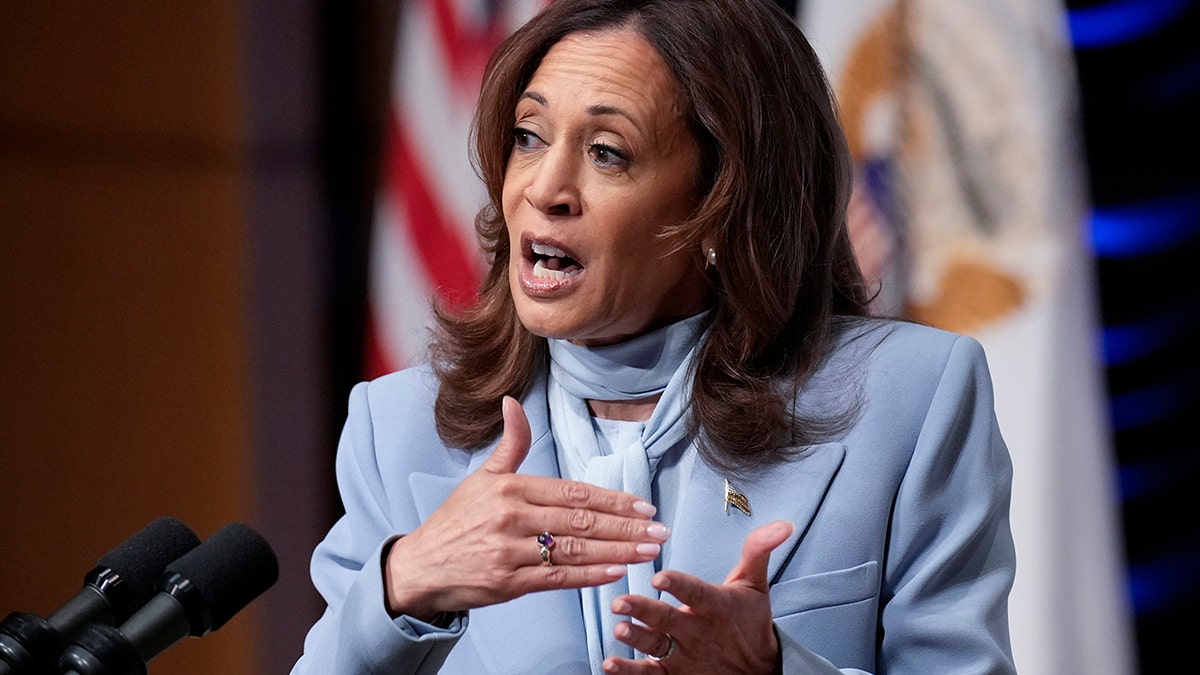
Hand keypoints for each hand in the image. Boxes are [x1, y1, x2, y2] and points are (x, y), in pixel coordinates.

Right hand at [384, 396, 668, 619]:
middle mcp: (512, 517)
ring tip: (649, 551)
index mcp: (511, 488)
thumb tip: (514, 402)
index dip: (612, 499)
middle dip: (626, 526)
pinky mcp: (508, 583)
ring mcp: (510, 552)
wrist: (420, 567)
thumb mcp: (482, 477)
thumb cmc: (457, 521)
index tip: (644, 505)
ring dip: (617, 552)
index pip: (573, 493)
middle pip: (581, 522)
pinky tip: (617, 573)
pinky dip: (590, 577)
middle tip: (660, 530)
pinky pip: (558, 579)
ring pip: (575, 551)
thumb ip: (511, 443)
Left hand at [602, 520, 793, 673]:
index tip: (660, 576)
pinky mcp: (673, 674)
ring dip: (635, 639)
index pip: (696, 593)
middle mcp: (697, 632)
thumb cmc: (750, 623)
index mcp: (715, 607)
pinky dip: (630, 671)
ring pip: (655, 647)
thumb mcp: (755, 585)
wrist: (758, 673)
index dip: (678, 585)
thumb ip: (758, 551)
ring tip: (618, 630)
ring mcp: (683, 656)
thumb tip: (780, 524)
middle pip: (668, 621)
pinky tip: (610, 664)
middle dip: (643, 611)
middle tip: (621, 602)